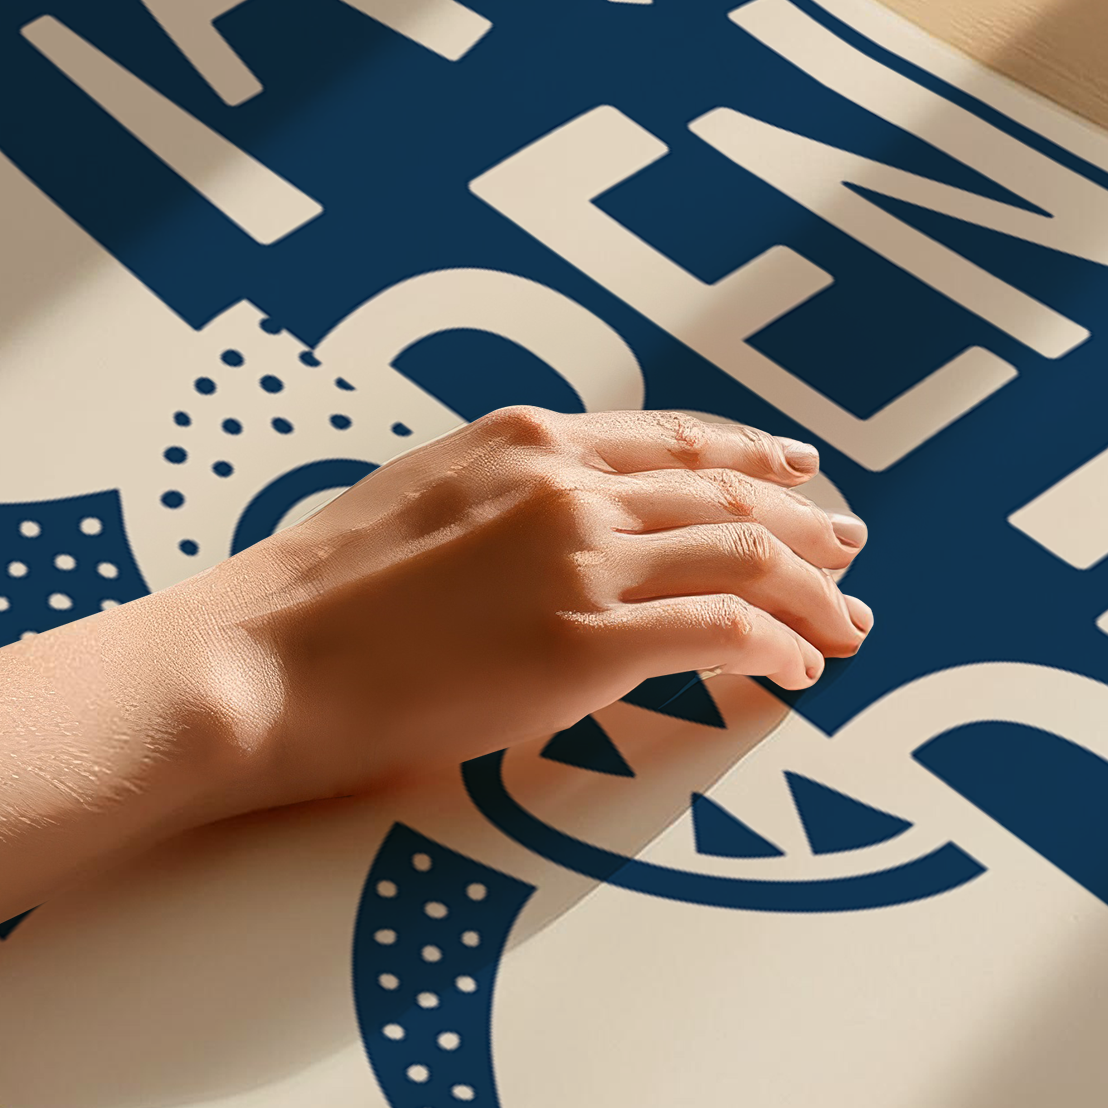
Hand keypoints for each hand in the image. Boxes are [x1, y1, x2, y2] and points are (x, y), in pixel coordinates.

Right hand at [174, 406, 874, 813]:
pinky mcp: (585, 645)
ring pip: (747, 557)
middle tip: (851, 549)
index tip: (798, 473)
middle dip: (806, 522)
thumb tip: (546, 532)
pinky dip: (777, 648)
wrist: (255, 662)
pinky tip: (795, 670)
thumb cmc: (305, 604)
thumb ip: (496, 501)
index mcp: (521, 440)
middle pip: (727, 493)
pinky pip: (724, 635)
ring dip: (813, 592)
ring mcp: (579, 561)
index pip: (671, 438)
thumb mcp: (411, 504)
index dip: (749, 458)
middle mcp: (564, 485)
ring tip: (845, 622)